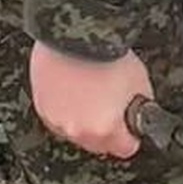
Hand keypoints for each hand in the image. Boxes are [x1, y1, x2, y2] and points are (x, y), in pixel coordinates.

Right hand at [29, 41, 151, 158]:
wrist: (74, 34)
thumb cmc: (106, 54)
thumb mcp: (139, 84)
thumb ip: (139, 109)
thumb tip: (140, 115)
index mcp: (107, 129)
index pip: (125, 149)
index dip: (130, 136)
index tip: (129, 127)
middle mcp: (80, 130)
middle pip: (98, 144)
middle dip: (105, 129)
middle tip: (109, 105)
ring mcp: (58, 121)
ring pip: (76, 133)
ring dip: (83, 121)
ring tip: (89, 94)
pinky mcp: (42, 108)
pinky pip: (57, 119)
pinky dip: (65, 110)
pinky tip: (73, 91)